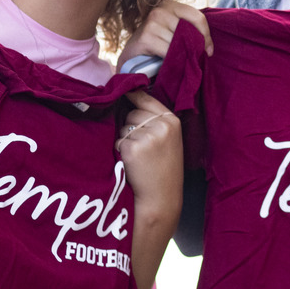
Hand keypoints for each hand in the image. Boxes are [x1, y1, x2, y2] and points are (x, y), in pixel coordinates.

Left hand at [116, 90, 182, 207]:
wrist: (161, 197)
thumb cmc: (164, 169)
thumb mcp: (169, 139)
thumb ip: (155, 120)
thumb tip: (129, 99)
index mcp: (172, 121)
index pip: (146, 99)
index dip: (133, 95)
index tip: (124, 91)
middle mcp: (161, 125)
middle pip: (132, 113)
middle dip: (131, 126)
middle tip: (144, 148)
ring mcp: (147, 137)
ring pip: (123, 128)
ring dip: (125, 140)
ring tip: (140, 157)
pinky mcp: (132, 148)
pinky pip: (117, 142)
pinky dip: (120, 151)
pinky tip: (133, 164)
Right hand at [117, 0, 211, 67]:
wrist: (131, 54)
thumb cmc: (157, 42)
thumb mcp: (173, 30)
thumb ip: (188, 30)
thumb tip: (209, 47)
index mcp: (169, 5)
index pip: (198, 17)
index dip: (206, 35)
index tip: (209, 50)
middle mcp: (159, 10)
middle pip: (189, 31)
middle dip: (194, 47)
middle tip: (193, 58)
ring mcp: (151, 23)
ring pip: (179, 43)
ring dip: (181, 55)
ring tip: (176, 59)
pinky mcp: (146, 37)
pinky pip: (168, 51)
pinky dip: (171, 59)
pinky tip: (167, 62)